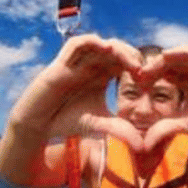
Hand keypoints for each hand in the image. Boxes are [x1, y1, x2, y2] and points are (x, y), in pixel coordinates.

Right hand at [9, 34, 145, 148]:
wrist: (40, 123)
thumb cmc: (68, 121)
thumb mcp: (99, 124)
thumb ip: (120, 130)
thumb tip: (142, 146)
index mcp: (103, 74)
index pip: (125, 62)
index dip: (138, 67)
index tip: (147, 81)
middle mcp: (92, 64)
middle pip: (117, 50)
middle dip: (132, 56)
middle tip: (142, 71)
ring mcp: (78, 61)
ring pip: (101, 44)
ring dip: (118, 48)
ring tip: (130, 62)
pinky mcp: (63, 62)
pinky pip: (78, 43)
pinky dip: (92, 41)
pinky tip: (106, 48)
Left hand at [138, 45, 187, 150]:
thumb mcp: (185, 125)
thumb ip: (166, 129)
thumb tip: (144, 142)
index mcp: (186, 82)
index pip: (164, 72)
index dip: (149, 74)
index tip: (135, 81)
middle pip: (171, 61)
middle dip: (153, 64)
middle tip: (138, 73)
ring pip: (184, 54)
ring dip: (166, 56)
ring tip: (151, 64)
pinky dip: (184, 52)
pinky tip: (169, 55)